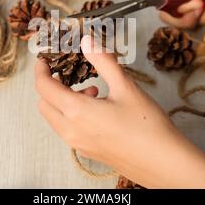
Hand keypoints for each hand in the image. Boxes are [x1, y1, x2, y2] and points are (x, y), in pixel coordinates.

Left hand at [35, 36, 204, 187]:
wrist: (163, 163)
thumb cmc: (147, 125)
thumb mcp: (125, 86)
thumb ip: (103, 61)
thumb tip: (87, 41)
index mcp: (76, 111)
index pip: (44, 87)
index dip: (41, 70)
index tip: (45, 59)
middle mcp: (71, 130)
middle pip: (44, 103)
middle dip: (51, 85)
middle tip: (69, 73)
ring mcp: (78, 144)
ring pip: (55, 118)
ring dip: (63, 100)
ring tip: (93, 90)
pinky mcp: (87, 151)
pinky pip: (67, 129)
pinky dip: (72, 114)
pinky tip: (100, 108)